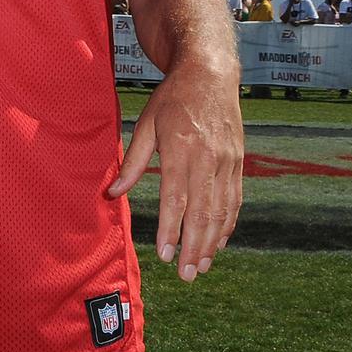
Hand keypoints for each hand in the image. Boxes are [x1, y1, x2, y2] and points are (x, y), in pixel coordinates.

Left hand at [107, 62, 243, 280]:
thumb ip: (132, 162)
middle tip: (185, 275)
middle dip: (194, 247)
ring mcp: (228, 162)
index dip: (170, 229)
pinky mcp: (239, 162)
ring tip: (201, 267)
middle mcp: (208, 159)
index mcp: (181, 150)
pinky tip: (219, 242)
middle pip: (203, 212)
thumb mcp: (144, 124)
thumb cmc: (170, 100)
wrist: (210, 76)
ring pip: (222, 211)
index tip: (163, 255)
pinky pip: (235, 199)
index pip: (176, 199)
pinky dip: (228, 224)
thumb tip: (112, 193)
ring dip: (212, 243)